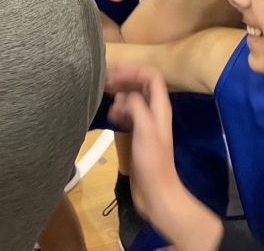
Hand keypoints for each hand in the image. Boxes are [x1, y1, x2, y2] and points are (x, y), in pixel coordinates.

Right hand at [106, 65, 222, 250]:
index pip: (151, 76)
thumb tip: (122, 96)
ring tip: (103, 98)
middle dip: (123, 79)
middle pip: (140, 84)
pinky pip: (126, 114)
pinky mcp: (136, 135)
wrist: (155, 192)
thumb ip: (136, 106)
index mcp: (160, 106)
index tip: (113, 75)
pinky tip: (108, 116)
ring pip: (132, 99)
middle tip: (103, 84)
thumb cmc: (152, 161)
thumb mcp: (145, 130)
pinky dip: (117, 110)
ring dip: (118, 95)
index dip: (134, 70)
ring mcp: (145, 123)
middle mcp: (153, 111)